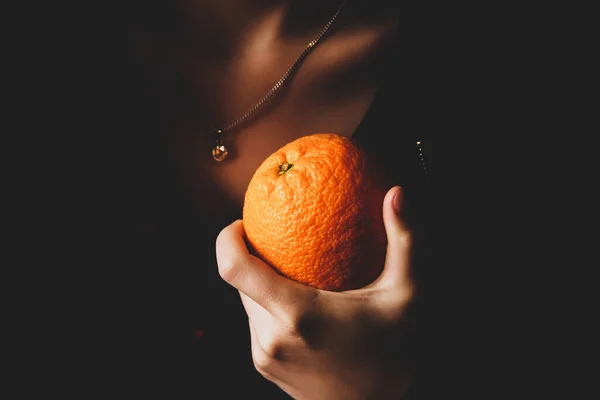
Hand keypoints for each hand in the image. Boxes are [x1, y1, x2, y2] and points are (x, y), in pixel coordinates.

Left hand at [216, 186, 415, 399]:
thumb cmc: (394, 356)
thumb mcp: (407, 296)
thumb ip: (404, 240)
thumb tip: (397, 192)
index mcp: (297, 314)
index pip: (233, 268)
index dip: (226, 239)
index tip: (241, 223)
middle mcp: (271, 337)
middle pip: (241, 283)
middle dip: (255, 260)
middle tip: (284, 247)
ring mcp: (264, 356)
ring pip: (249, 304)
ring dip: (264, 287)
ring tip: (298, 277)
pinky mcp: (265, 367)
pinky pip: (257, 325)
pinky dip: (270, 309)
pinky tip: (301, 308)